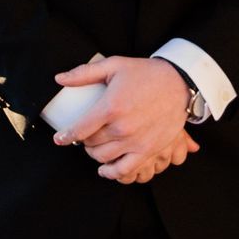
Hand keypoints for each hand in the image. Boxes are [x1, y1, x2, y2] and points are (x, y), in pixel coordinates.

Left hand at [50, 53, 198, 184]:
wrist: (179, 83)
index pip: (80, 129)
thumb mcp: (114, 65)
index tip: (59, 139)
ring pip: (104, 158)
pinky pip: (125, 170)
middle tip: (83, 137)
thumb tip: (59, 79)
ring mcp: (136, 142)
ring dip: (94, 155)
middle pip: (90, 144)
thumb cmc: (145, 73)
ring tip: (94, 148)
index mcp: (110, 107)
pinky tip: (105, 169)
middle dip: (82, 142)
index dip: (65, 136)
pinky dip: (112, 173)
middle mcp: (122, 128)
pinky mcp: (149, 151)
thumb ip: (84, 73)